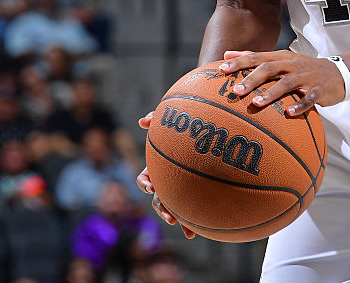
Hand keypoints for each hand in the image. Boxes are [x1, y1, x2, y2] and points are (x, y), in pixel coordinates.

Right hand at [136, 111, 194, 238]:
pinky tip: (195, 231)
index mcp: (158, 167)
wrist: (206, 134)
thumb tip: (142, 121)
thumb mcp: (169, 122)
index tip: (150, 186)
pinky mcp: (194, 194)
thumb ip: (156, 119)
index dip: (144, 183)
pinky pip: (190, 210)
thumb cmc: (184, 127)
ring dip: (174, 217)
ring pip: (172, 207)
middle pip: (158, 198)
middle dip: (162, 208)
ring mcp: (179, 188)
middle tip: (170, 216)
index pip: (144, 178)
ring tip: (182, 226)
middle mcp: (166, 180)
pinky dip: (190, 222)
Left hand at [219, 49, 346, 114]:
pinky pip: (308, 98)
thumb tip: (226, 55)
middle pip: (270, 69)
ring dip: (271, 93)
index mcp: (281, 57)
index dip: (240, 63)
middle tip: (236, 91)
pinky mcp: (318, 90)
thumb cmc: (302, 68)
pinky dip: (299, 106)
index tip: (222, 70)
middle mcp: (292, 65)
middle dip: (252, 79)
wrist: (338, 73)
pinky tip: (288, 114)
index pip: (257, 57)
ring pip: (287, 83)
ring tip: (257, 103)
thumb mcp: (281, 58)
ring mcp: (306, 77)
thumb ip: (255, 57)